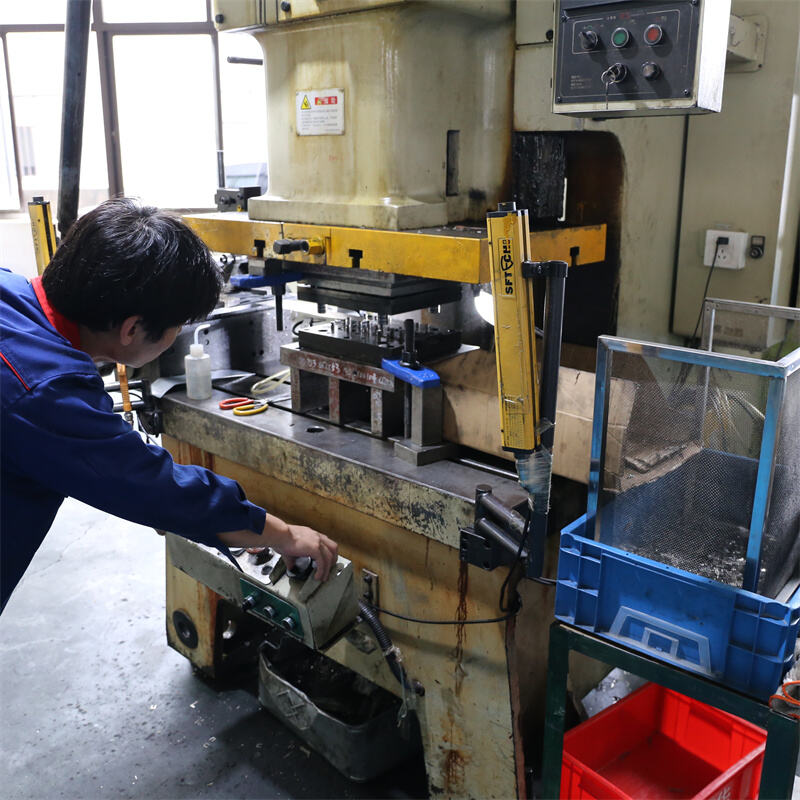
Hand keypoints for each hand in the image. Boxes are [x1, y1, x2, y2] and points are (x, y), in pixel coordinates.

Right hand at [216, 514, 338, 580]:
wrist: (279, 535)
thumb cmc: (281, 538)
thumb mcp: (290, 548)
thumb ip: (293, 557)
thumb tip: (291, 566)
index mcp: (312, 535)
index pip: (326, 542)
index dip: (328, 553)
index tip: (326, 561)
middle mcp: (317, 537)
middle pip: (333, 548)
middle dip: (333, 560)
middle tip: (328, 570)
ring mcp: (317, 542)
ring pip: (330, 557)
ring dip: (328, 568)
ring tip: (323, 577)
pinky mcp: (315, 549)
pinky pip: (323, 562)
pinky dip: (322, 571)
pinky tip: (317, 576)